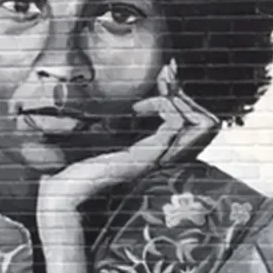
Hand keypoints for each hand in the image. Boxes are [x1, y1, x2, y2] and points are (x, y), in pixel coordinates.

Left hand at [35, 60, 220, 272]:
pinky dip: (161, 108)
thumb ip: (122, 125)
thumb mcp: (105, 138)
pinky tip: (137, 110)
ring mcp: (158, 160)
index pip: (200, 125)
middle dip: (186, 94)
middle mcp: (165, 159)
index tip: (165, 78)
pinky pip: (174, 126)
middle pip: (209, 124)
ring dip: (176, 100)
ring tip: (148, 98)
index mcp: (159, 154)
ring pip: (201, 124)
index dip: (186, 96)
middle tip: (162, 80)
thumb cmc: (79, 168)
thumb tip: (130, 103)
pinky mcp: (145, 160)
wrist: (63, 194)